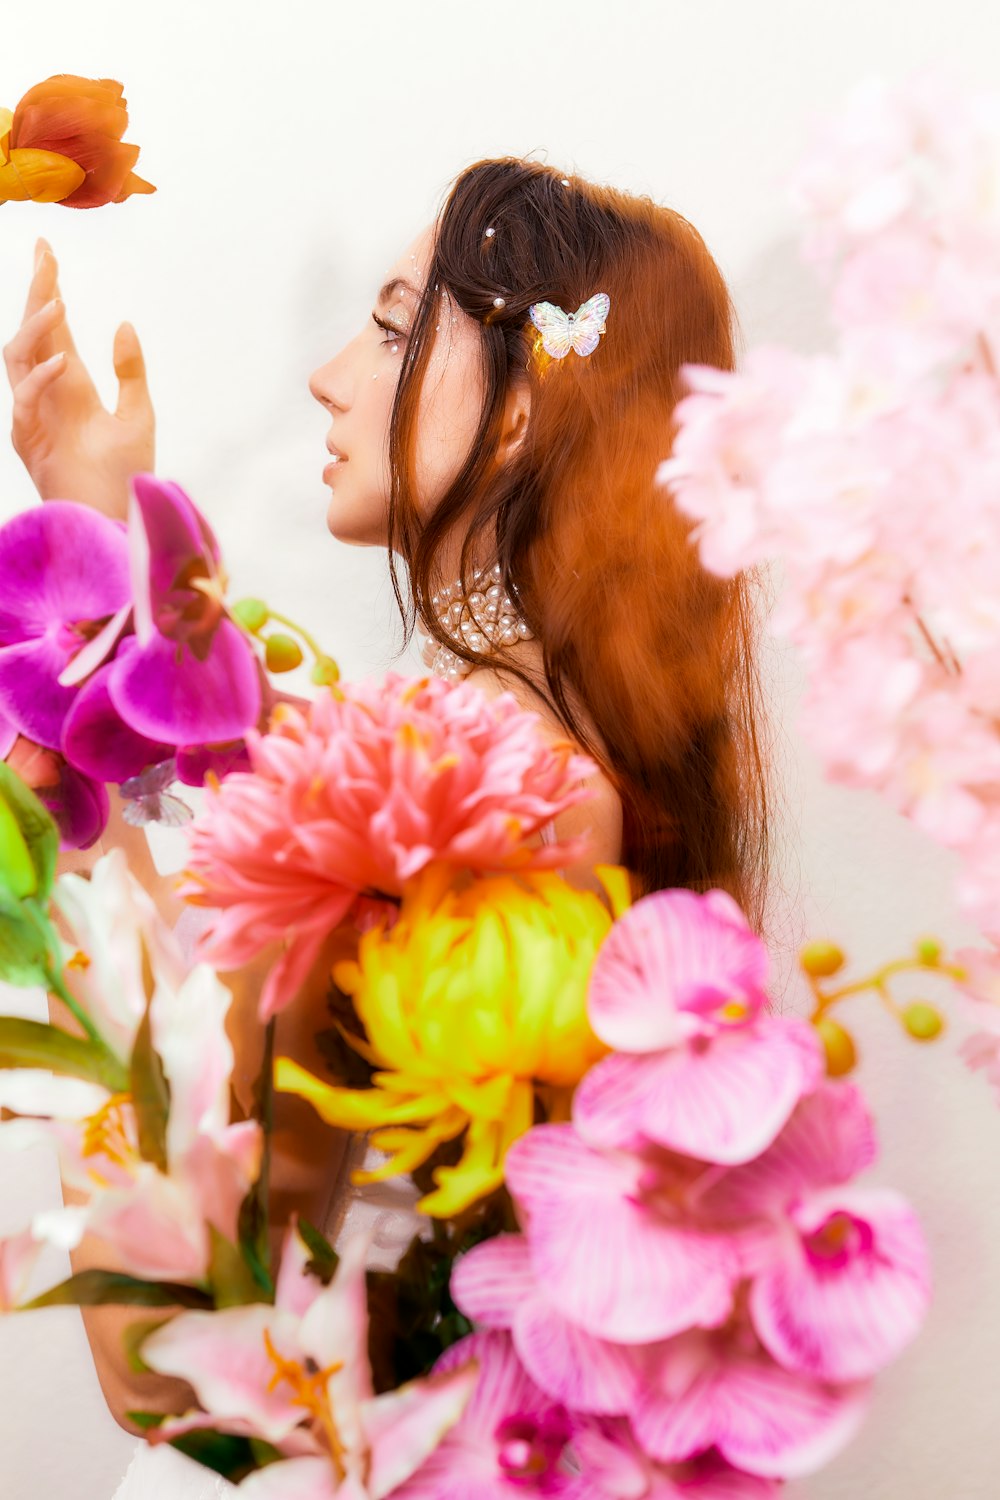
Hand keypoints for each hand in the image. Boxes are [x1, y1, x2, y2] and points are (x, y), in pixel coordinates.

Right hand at [4, 237, 154, 519]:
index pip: (54, 327)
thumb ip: (130, 371)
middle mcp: (49, 393)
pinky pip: (26, 399)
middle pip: (33, 331)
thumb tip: (123, 323)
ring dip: (36, 327)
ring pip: (18, 356)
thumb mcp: (137, 415)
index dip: (48, 288)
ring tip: (58, 300)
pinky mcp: (29, 439)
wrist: (117, 517)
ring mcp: (34, 414)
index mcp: (73, 385)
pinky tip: (63, 362)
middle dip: (36, 292)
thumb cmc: (126, 474)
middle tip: (45, 254)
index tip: (48, 250)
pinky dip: (42, 378)